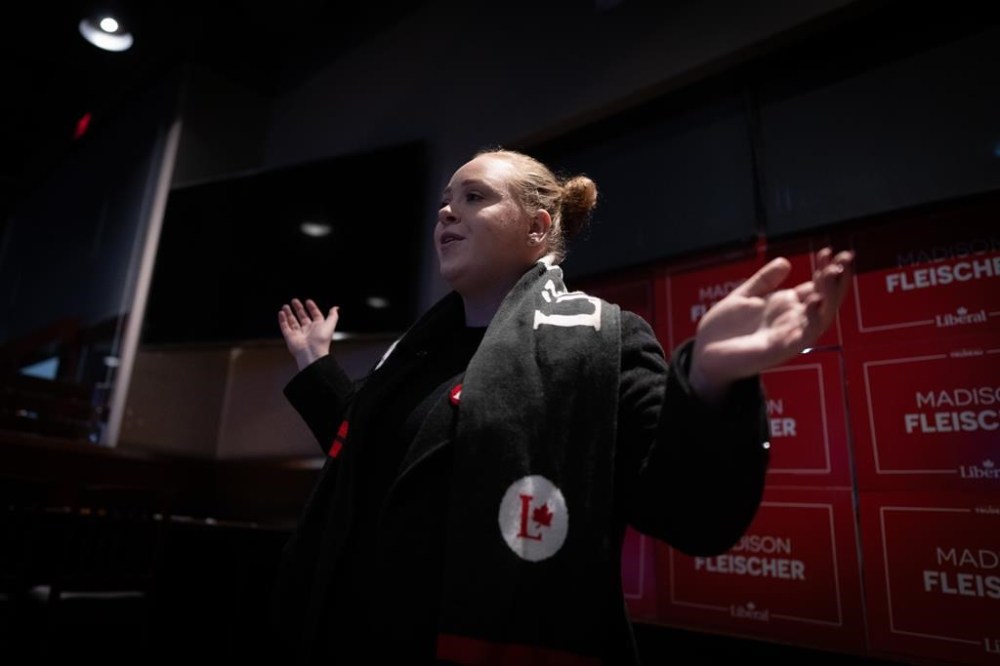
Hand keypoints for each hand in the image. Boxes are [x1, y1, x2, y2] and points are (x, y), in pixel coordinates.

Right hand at [277, 298, 339, 370]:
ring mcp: (298, 334)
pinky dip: (282, 320)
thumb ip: (333, 315)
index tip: (308, 301)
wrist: (311, 353)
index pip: (315, 315)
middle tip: (294, 300)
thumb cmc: (321, 340)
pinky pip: (285, 327)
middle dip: (298, 308)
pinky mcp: (290, 337)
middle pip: (302, 317)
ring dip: (289, 313)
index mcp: (318, 327)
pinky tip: (281, 313)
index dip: (312, 308)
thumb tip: (336, 308)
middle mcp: (308, 330)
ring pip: (292, 321)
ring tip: (285, 306)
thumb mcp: (330, 325)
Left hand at [689, 247, 853, 401]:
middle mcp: (791, 321)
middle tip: (844, 257)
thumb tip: (785, 262)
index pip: (815, 287)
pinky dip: (811, 320)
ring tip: (832, 272)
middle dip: (837, 279)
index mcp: (784, 306)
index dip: (824, 269)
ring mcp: (787, 335)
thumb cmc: (724, 328)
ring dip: (830, 295)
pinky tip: (814, 301)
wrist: (704, 353)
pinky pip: (802, 337)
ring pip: (820, 317)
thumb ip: (763, 281)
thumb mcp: (744, 296)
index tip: (826, 250)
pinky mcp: (778, 350)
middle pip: (825, 300)